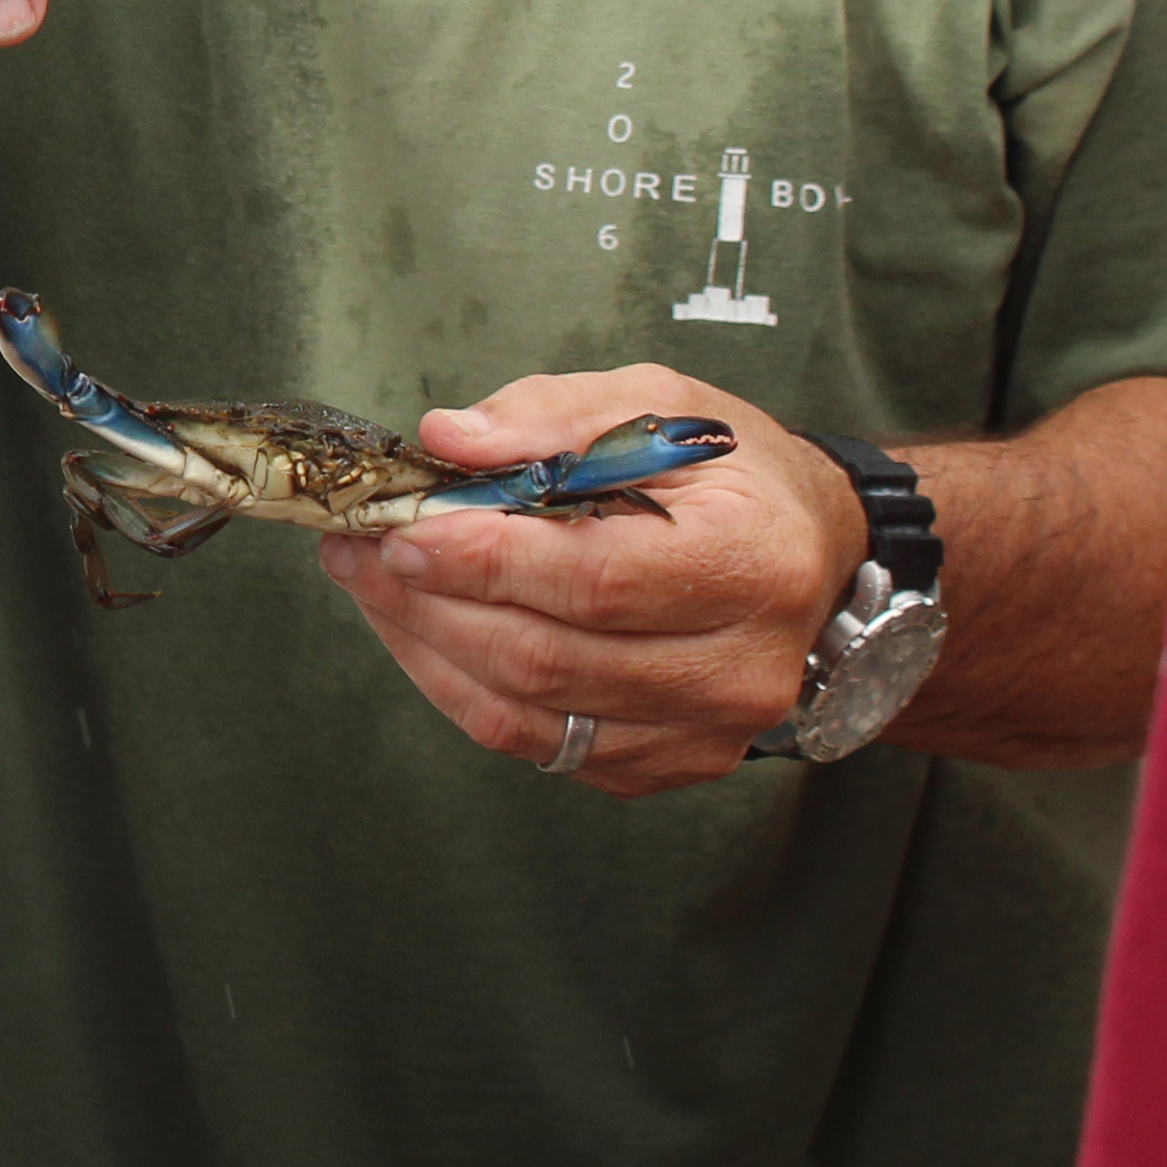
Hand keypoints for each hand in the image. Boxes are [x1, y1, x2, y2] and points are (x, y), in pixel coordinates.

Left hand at [314, 365, 866, 797]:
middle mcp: (740, 666)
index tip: (400, 527)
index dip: (485, 560)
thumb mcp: (657, 400)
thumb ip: (552, 416)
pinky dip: (460, 686)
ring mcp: (705, 733)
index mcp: (753, 559)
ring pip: (527, 713)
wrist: (810, 555)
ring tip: (369, 582)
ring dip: (427, 646)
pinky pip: (534, 743)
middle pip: (549, 657)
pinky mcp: (664, 766)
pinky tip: (422, 628)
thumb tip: (451, 439)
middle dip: (431, 601)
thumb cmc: (728, 470)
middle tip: (356, 547)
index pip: (595, 579)